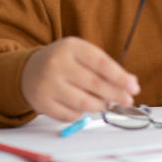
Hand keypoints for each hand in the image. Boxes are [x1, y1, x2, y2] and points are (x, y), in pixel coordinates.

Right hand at [21, 37, 139, 121]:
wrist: (28, 71)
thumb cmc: (63, 62)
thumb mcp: (82, 55)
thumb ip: (105, 67)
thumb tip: (130, 84)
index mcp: (71, 47)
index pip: (100, 62)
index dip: (119, 76)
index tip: (133, 86)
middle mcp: (57, 64)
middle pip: (94, 84)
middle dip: (115, 94)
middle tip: (127, 100)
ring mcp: (47, 84)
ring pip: (84, 103)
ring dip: (100, 105)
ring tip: (105, 102)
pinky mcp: (41, 103)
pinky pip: (70, 114)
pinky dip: (81, 113)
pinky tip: (82, 106)